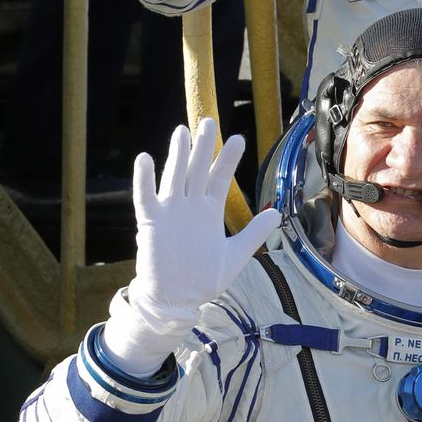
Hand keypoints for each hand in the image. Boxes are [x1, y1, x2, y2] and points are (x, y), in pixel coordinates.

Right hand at [100, 120, 279, 374]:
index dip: (228, 159)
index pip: (220, 178)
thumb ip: (254, 233)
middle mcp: (190, 206)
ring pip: (174, 177)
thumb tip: (277, 213)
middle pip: (197, 170)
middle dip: (204, 147)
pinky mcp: (152, 222)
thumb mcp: (235, 256)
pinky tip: (145, 159)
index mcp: (209, 211)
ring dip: (177, 155)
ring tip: (182, 132)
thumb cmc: (204, 279)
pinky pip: (145, 197)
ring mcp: (171, 212)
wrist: (177, 300)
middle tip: (210, 122)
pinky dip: (143, 179)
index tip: (239, 139)